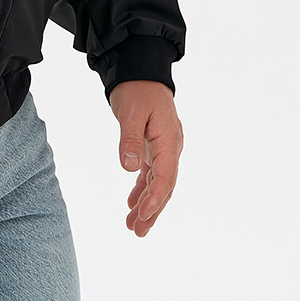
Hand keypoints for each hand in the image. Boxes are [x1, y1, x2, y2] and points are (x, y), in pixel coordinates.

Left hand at [109, 79, 183, 236]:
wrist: (141, 69)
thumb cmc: (137, 89)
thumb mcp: (130, 112)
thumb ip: (130, 140)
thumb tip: (129, 168)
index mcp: (169, 140)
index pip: (166, 176)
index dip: (156, 198)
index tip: (144, 214)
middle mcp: (170, 147)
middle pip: (165, 185)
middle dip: (152, 210)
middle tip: (138, 231)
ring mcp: (163, 147)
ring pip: (158, 182)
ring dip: (147, 204)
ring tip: (133, 226)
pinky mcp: (153, 145)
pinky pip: (151, 173)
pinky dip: (142, 188)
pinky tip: (131, 203)